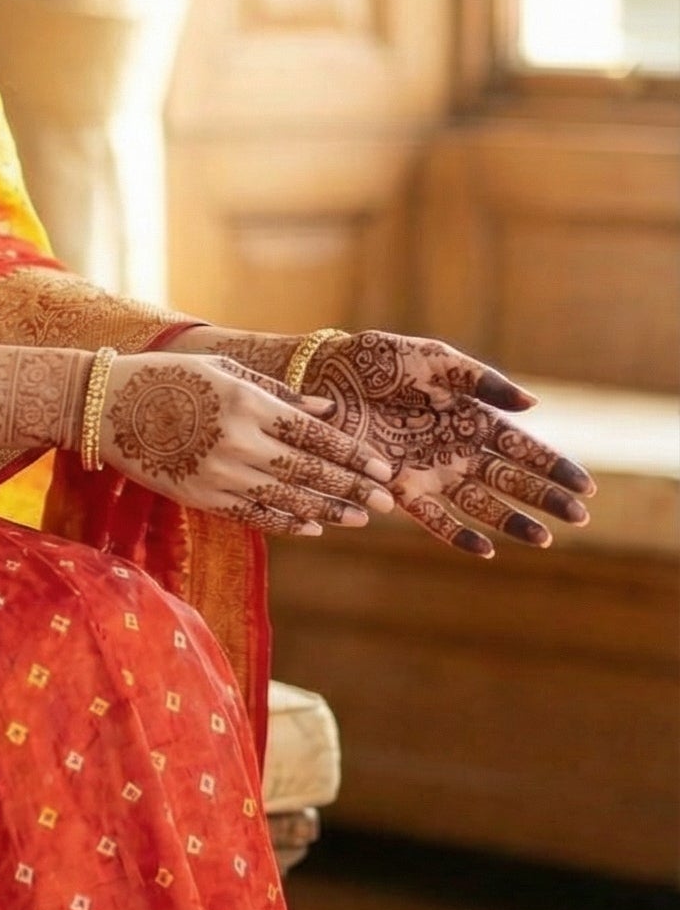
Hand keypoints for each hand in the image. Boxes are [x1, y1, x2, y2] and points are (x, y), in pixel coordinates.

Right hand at [97, 352, 396, 533]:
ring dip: (328, 509)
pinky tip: (312, 525)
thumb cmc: (168, 378)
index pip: (314, 434)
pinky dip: (285, 521)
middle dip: (351, 486)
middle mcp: (238, 441)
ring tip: (359, 516)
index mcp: (247, 402)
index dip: (352, 454)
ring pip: (286, 497)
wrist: (106, 408)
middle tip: (386, 501)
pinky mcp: (200, 495)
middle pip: (308, 470)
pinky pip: (252, 513)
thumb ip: (278, 394)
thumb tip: (325, 413)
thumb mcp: (224, 369)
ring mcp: (218, 472)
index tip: (382, 467)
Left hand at [304, 331, 595, 554]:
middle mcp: (455, 450)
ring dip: (513, 522)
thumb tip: (531, 403)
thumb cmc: (378, 360)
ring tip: (544, 539)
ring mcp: (429, 471)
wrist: (324, 374)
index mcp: (470, 417)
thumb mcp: (433, 359)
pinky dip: (459, 534)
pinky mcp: (398, 487)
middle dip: (546, 498)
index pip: (523, 446)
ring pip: (481, 503)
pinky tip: (486, 550)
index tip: (585, 485)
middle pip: (511, 479)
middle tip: (581, 517)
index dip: (554, 466)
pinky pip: (434, 517)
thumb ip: (480, 380)